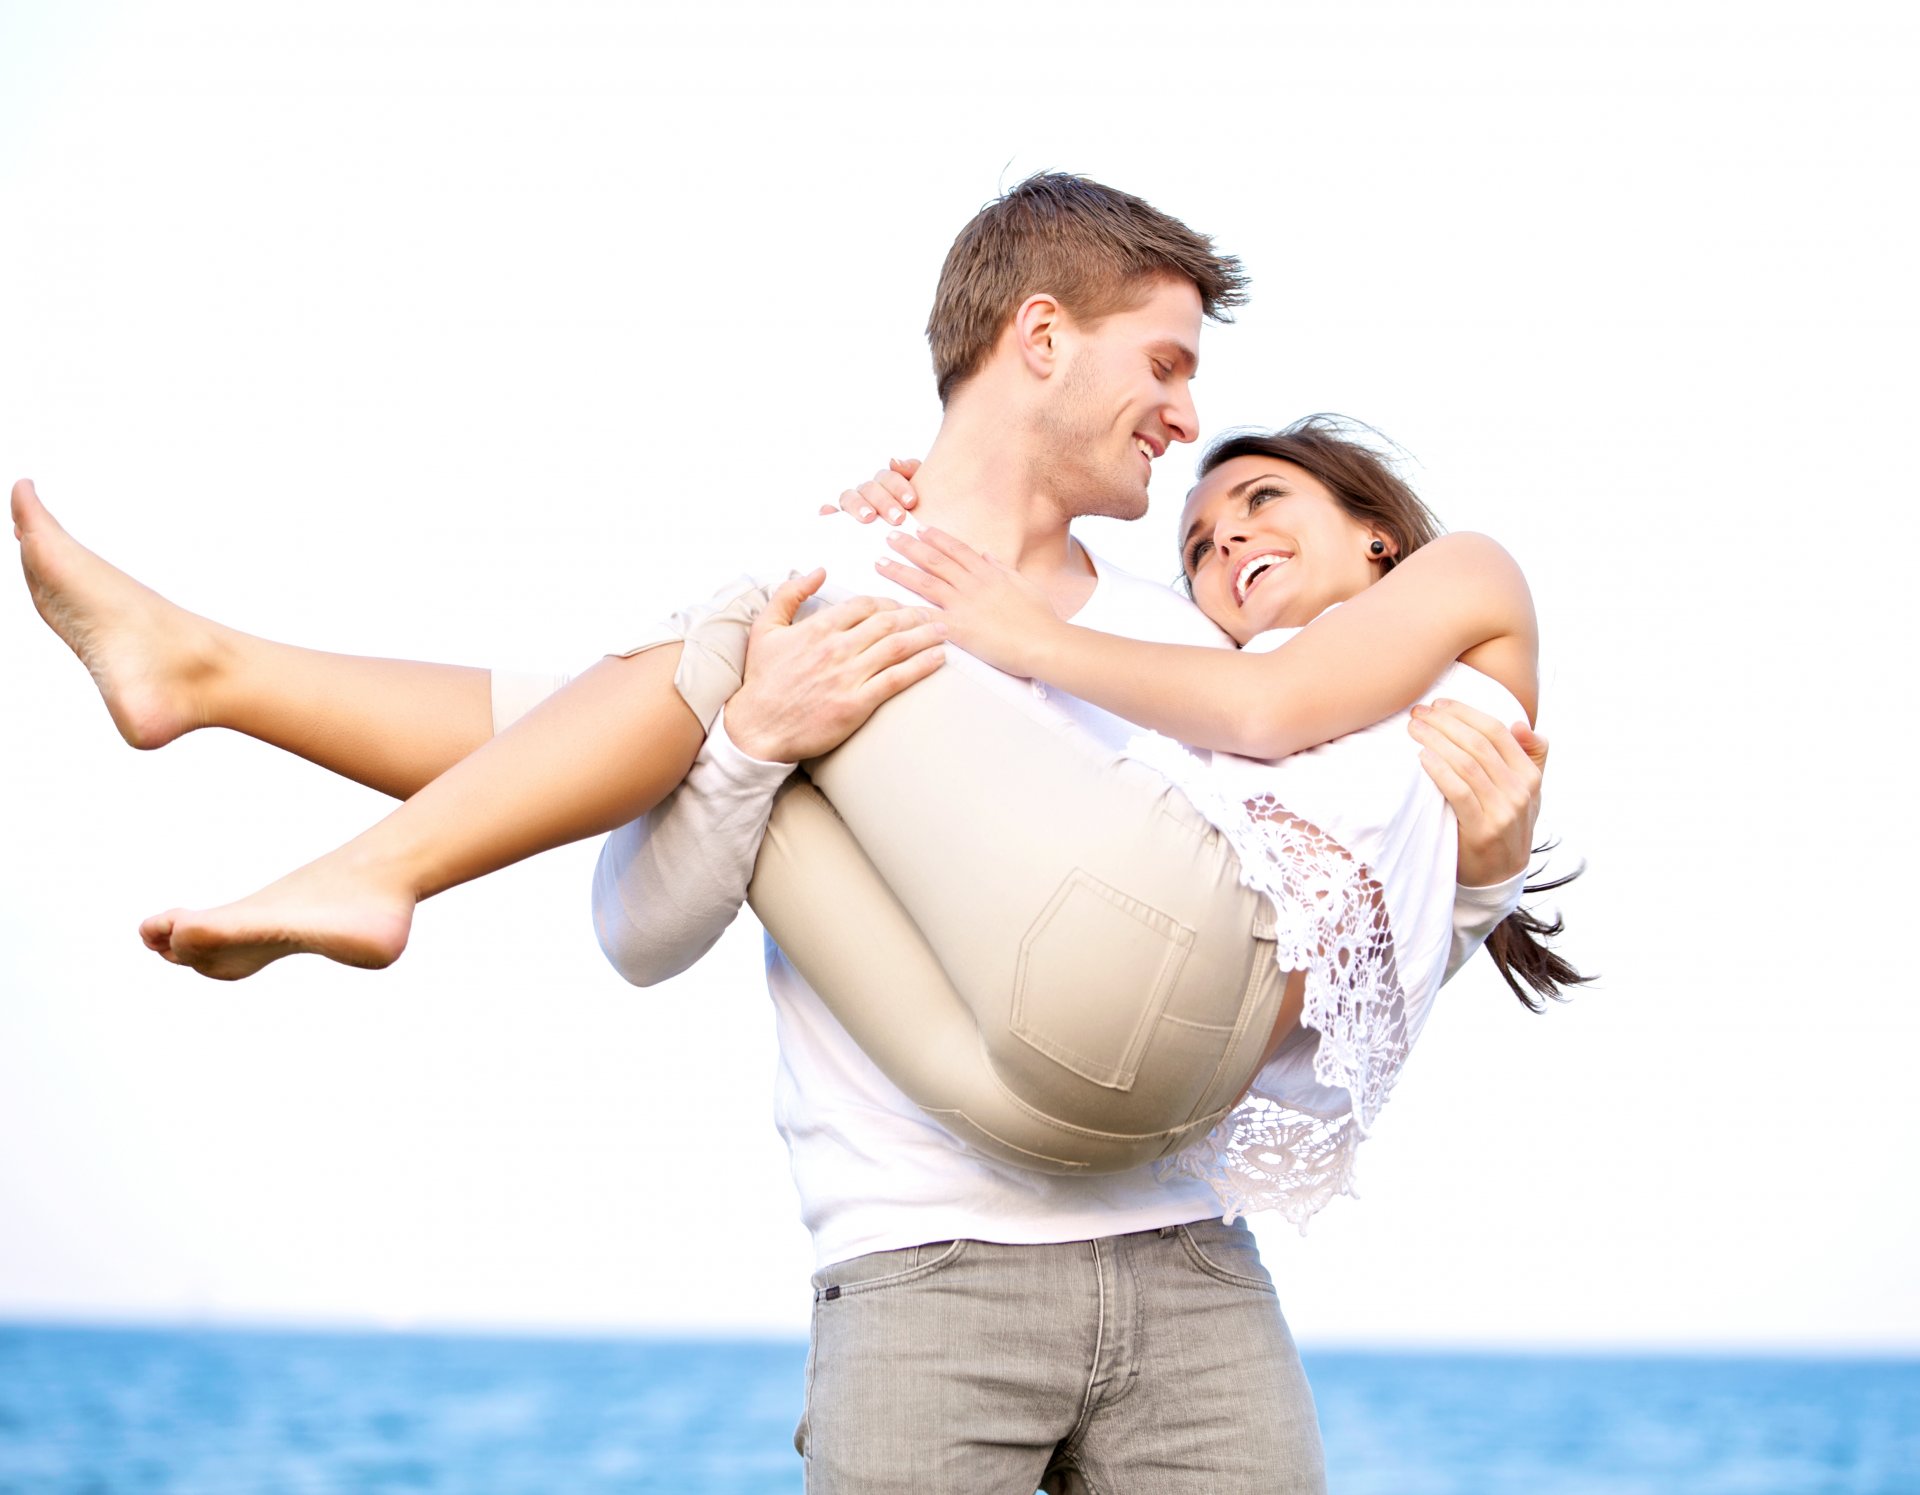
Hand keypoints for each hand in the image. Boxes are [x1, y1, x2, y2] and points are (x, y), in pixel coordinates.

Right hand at [724, 570, 946, 762]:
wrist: (757, 728)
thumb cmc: (762, 680)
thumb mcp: (764, 628)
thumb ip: (789, 594)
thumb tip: (818, 571)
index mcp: (818, 627)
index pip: (865, 604)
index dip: (888, 602)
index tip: (900, 607)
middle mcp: (836, 648)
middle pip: (888, 621)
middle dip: (916, 615)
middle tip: (933, 616)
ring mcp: (848, 675)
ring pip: (897, 646)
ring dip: (926, 635)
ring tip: (945, 632)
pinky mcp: (856, 703)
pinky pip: (897, 679)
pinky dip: (921, 666)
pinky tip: (938, 659)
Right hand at [819, 458, 920, 524]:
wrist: (919, 541)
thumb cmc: (921, 513)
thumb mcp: (925, 491)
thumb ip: (912, 470)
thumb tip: (893, 461)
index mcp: (888, 483)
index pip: (889, 478)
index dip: (898, 487)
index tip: (911, 502)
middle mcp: (869, 492)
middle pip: (870, 489)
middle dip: (884, 501)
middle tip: (899, 518)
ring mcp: (854, 506)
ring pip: (849, 497)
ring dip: (858, 505)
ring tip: (869, 517)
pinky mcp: (841, 523)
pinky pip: (831, 515)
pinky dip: (828, 512)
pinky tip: (828, 514)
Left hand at [874, 526, 1058, 676]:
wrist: (1046, 643)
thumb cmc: (1041, 619)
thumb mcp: (1024, 585)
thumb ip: (1002, 569)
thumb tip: (987, 554)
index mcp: (988, 573)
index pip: (957, 549)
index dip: (936, 537)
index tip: (919, 528)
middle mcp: (973, 584)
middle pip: (935, 560)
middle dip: (910, 546)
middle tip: (889, 536)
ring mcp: (964, 604)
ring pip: (925, 582)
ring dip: (900, 570)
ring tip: (880, 561)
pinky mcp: (959, 628)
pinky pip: (926, 618)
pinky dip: (906, 612)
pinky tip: (887, 607)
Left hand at [1410, 698, 1547, 885]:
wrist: (1501, 876)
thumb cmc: (1507, 826)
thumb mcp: (1528, 793)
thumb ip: (1530, 757)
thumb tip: (1520, 724)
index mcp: (1531, 776)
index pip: (1497, 732)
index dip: (1466, 713)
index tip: (1439, 704)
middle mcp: (1520, 792)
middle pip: (1479, 744)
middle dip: (1445, 723)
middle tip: (1419, 713)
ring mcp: (1502, 812)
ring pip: (1467, 764)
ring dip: (1437, 741)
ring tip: (1414, 729)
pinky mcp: (1482, 830)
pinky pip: (1458, 791)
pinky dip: (1439, 769)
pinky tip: (1422, 756)